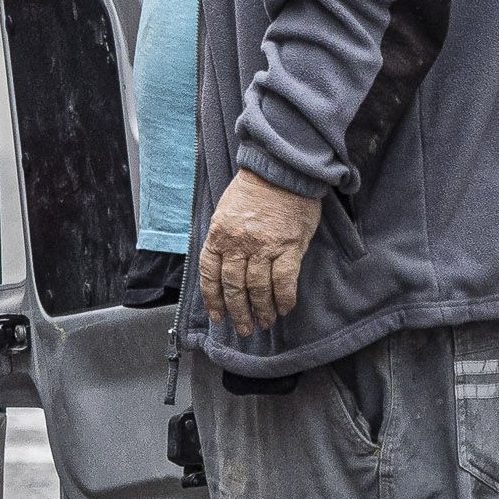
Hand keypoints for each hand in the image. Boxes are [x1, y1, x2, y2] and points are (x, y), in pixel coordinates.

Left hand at [197, 168, 322, 335]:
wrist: (282, 170)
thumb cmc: (253, 189)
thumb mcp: (225, 211)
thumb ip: (223, 238)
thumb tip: (223, 265)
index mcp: (219, 235)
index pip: (210, 274)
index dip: (213, 299)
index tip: (218, 315)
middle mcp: (238, 244)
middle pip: (233, 286)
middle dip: (238, 312)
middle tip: (244, 328)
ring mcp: (263, 247)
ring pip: (258, 288)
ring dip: (261, 310)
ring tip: (265, 322)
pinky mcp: (289, 246)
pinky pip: (284, 280)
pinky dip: (284, 298)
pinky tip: (284, 308)